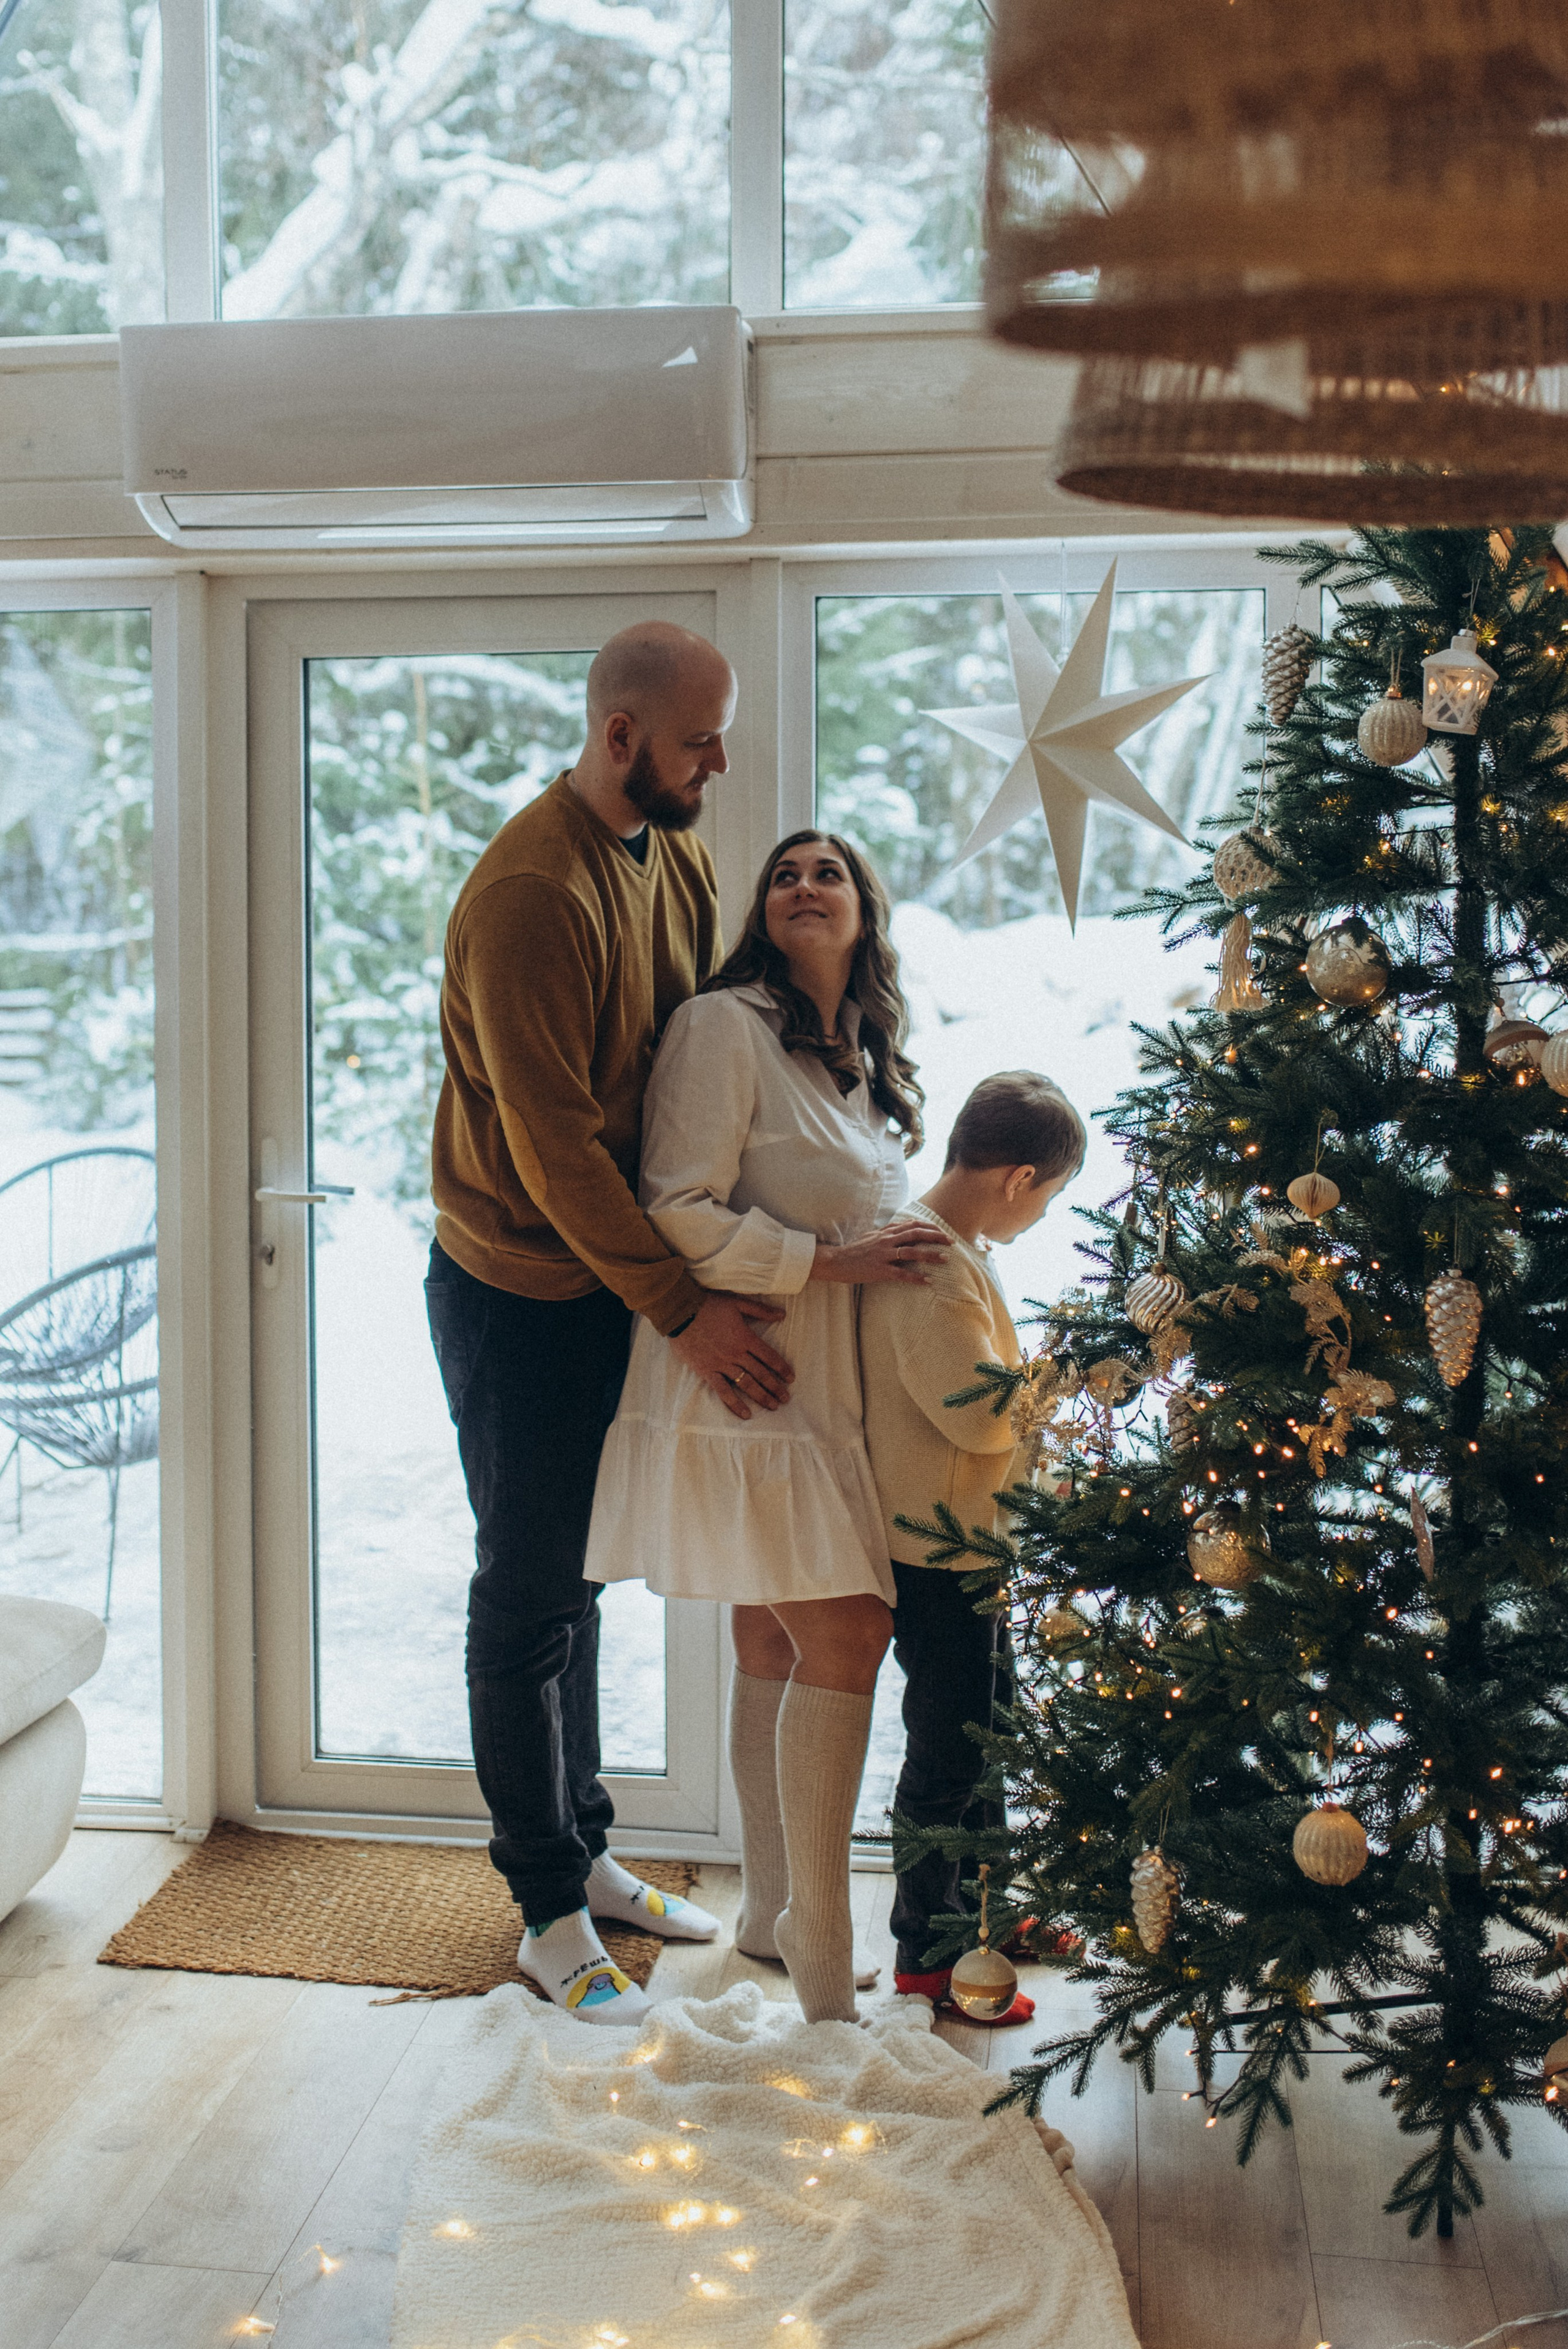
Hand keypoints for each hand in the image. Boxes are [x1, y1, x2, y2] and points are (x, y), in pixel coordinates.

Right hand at [668, 1291, 794, 1419]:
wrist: (680, 1312)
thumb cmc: (708, 1305)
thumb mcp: (737, 1302)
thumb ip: (761, 1310)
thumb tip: (782, 1314)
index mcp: (745, 1337)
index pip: (769, 1356)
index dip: (782, 1368)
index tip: (791, 1378)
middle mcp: (736, 1354)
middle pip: (761, 1373)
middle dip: (775, 1387)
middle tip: (786, 1399)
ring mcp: (722, 1364)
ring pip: (746, 1384)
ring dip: (761, 1396)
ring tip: (773, 1406)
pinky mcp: (707, 1372)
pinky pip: (723, 1391)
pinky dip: (735, 1404)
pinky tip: (746, 1414)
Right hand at [812, 1218, 949, 1285]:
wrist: (837, 1260)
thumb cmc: (856, 1249)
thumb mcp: (872, 1236)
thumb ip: (889, 1231)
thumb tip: (905, 1227)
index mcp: (886, 1232)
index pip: (913, 1224)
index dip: (930, 1227)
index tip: (943, 1231)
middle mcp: (887, 1240)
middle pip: (916, 1234)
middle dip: (936, 1237)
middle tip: (951, 1241)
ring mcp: (883, 1255)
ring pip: (912, 1253)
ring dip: (930, 1255)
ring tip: (945, 1259)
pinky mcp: (880, 1270)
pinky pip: (901, 1274)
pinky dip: (916, 1277)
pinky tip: (928, 1281)